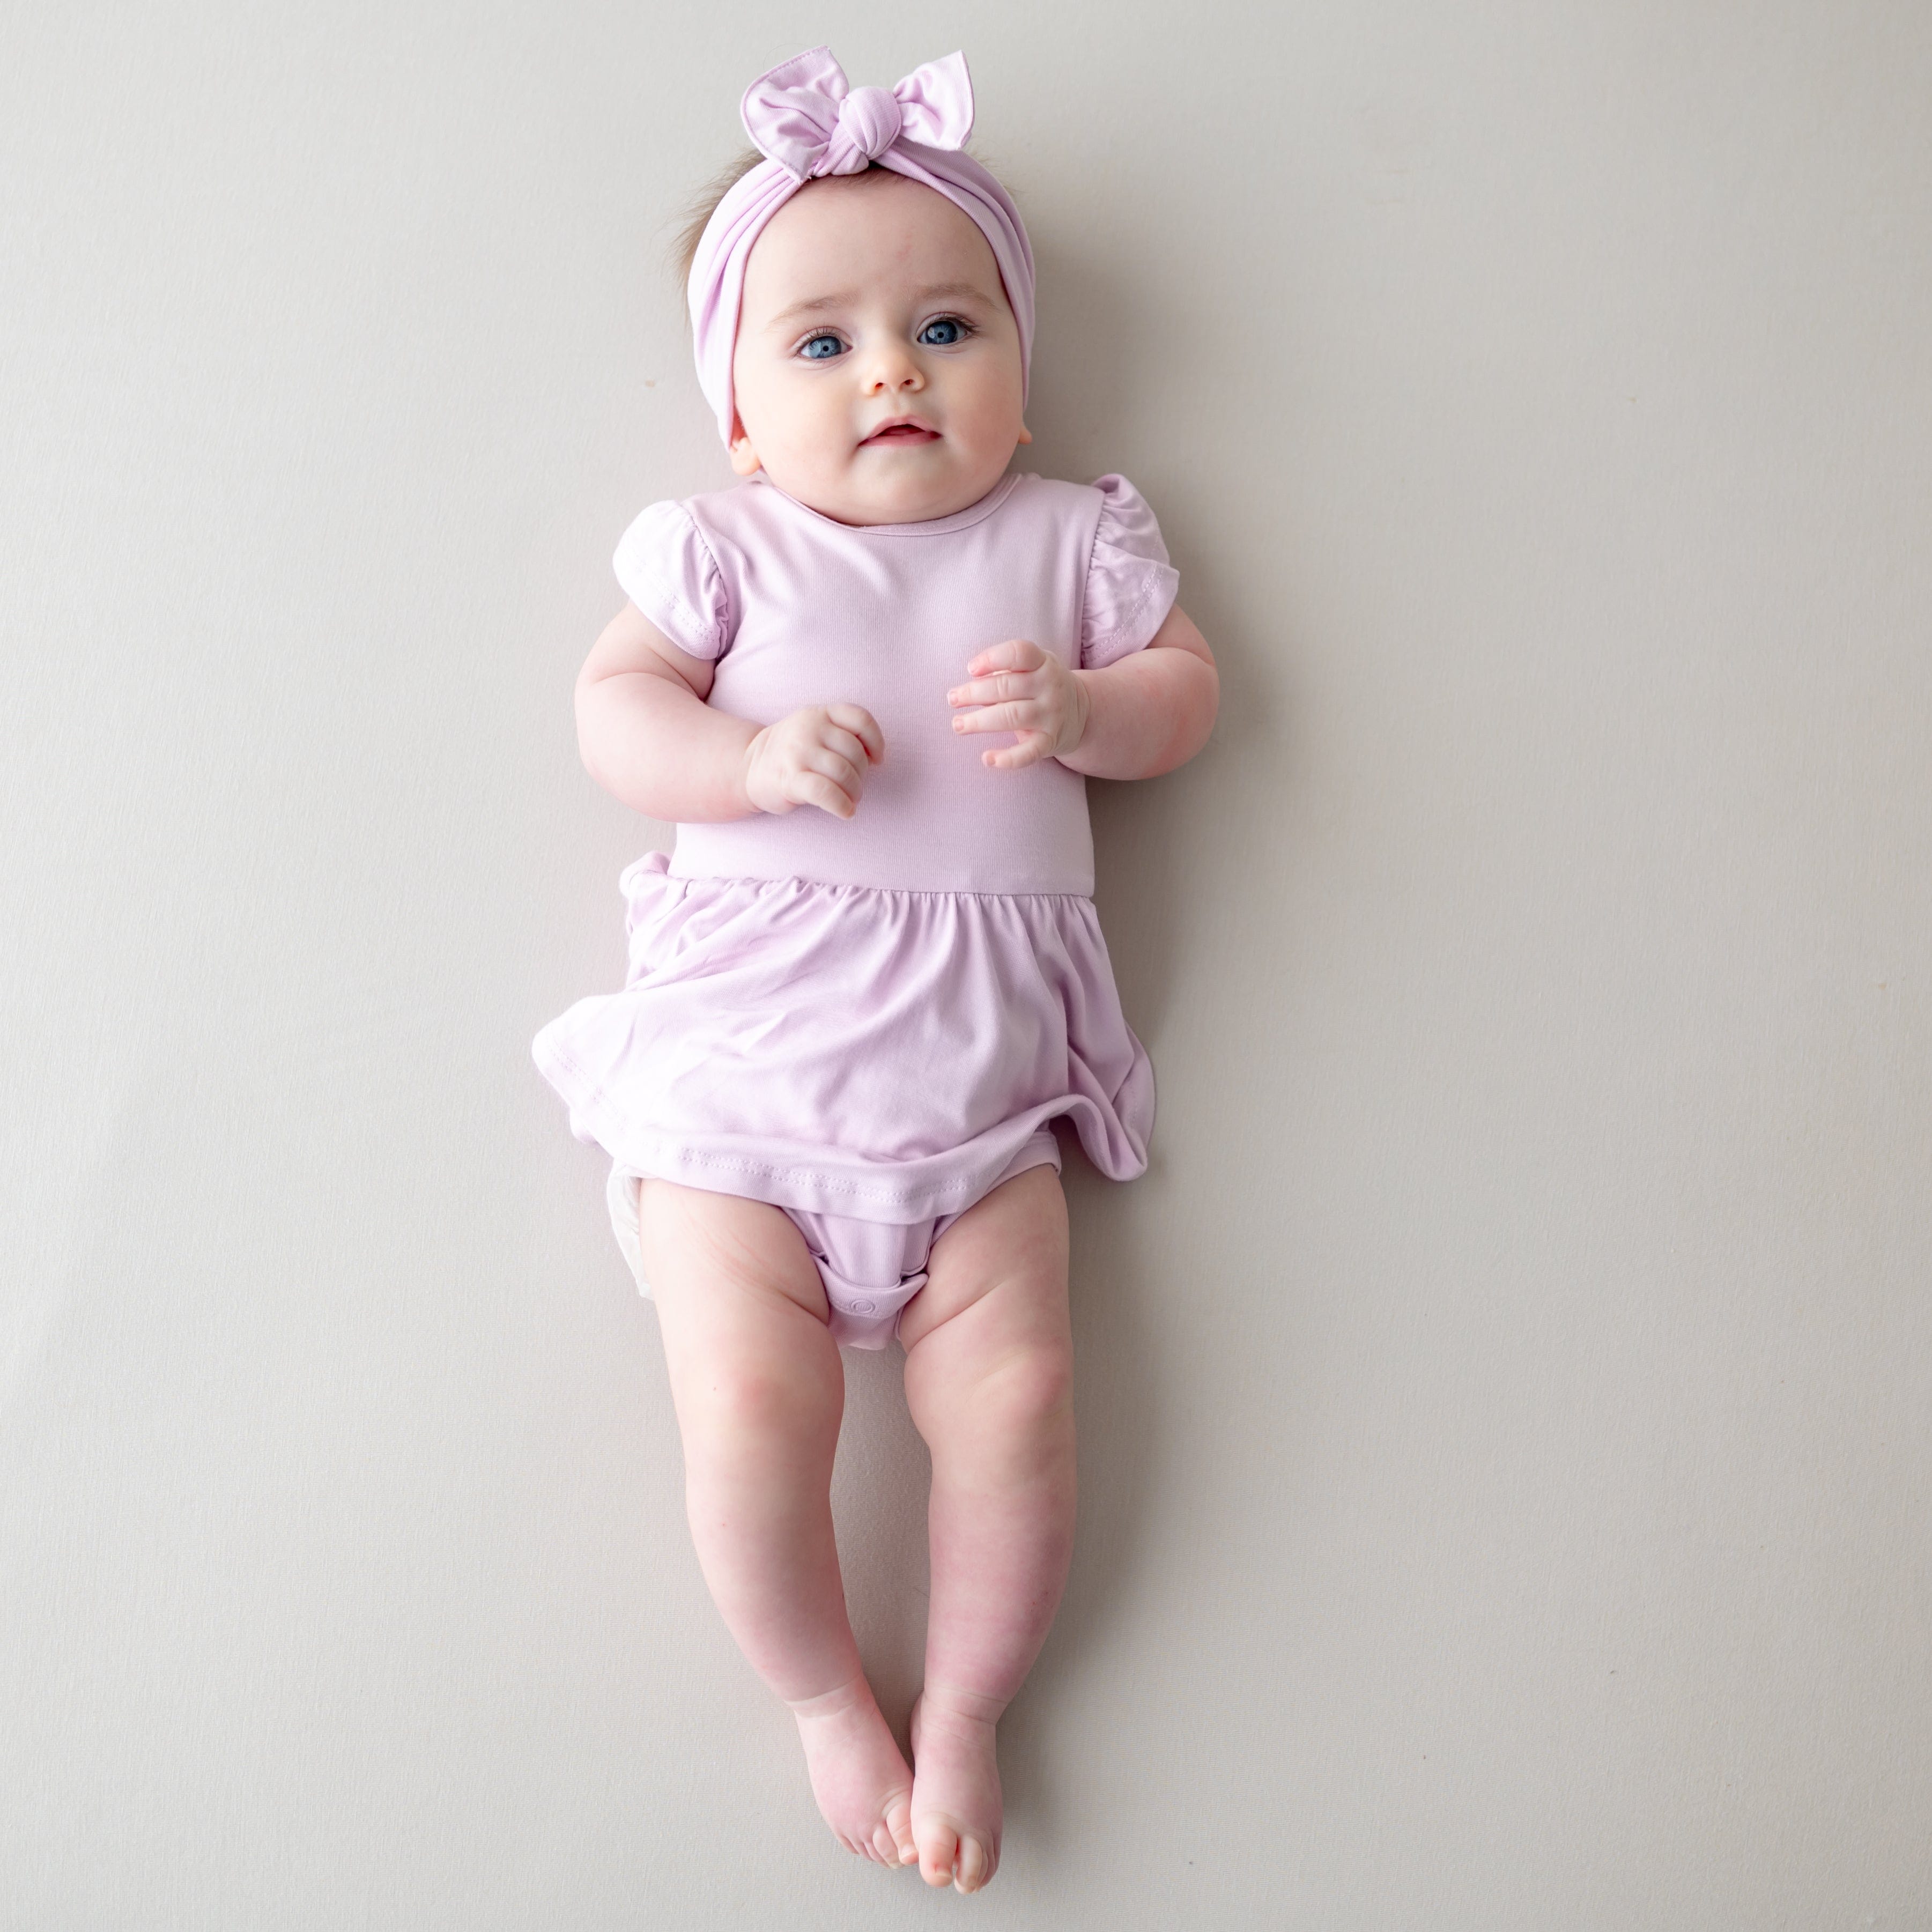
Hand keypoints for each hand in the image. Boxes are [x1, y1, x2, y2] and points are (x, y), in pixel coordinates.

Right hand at [739, 703, 883, 818]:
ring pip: (843, 773)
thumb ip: (843, 733)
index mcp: (819, 713)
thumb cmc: (794, 752)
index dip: (876, 742)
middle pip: (855, 752)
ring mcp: (798, 752)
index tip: (877, 761)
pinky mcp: (790, 779)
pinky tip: (846, 812)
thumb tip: (876, 758)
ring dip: (854, 792)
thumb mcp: (815, 729)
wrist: (749, 766)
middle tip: (853, 788)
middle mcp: (809, 728)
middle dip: (861, 776)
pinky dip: (842, 805)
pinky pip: (826, 792)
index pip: (860, 719)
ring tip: (849, 800)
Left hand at [946, 639, 1089, 771]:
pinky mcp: (1049, 743)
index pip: (1019, 653)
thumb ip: (1005, 672)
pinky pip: (1028, 753)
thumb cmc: (1042, 686)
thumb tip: (969, 688)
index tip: (971, 669)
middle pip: (1006, 687)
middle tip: (952, 699)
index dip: (992, 659)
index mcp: (1044, 663)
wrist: (1081, 713)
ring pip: (1011, 717)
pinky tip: (987, 759)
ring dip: (979, 721)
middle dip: (973, 693)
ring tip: (958, 724)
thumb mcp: (1033, 668)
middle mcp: (1050, 687)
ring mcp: (1051, 716)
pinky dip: (1007, 758)